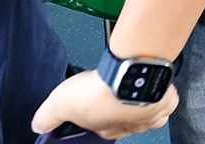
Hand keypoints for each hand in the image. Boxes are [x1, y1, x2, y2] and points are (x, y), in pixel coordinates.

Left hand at [30, 69, 176, 140]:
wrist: (129, 74)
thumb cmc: (100, 92)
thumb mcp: (60, 103)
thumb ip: (47, 117)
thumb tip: (38, 126)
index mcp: (107, 130)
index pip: (101, 130)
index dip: (95, 117)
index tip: (92, 105)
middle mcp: (130, 126)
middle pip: (124, 121)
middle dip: (119, 108)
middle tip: (113, 90)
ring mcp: (149, 115)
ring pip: (146, 114)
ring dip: (140, 102)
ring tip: (133, 85)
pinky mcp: (166, 100)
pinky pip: (167, 102)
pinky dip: (162, 94)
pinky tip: (155, 84)